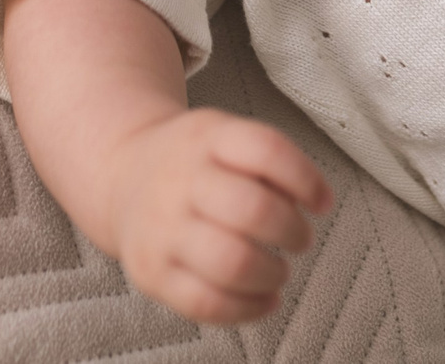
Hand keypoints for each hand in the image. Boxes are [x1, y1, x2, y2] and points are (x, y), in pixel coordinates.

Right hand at [103, 107, 334, 324]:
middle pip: (252, 210)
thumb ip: (270, 163)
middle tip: (301, 239)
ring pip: (231, 263)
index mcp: (207, 136)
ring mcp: (161, 229)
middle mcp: (180, 180)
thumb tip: (315, 202)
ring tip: (280, 271)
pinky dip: (249, 309)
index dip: (306, 179)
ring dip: (272, 274)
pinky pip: (206, 304)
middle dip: (293, 232)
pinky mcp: (150, 273)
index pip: (266, 149)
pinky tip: (265, 299)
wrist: (121, 175)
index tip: (323, 202)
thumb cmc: (195, 162)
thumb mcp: (225, 136)